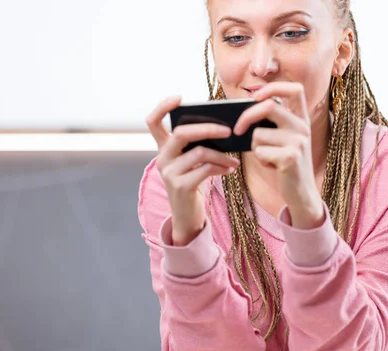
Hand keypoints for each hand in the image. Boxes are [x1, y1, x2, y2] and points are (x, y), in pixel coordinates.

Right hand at [146, 96, 239, 245]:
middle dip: (207, 129)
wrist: (187, 215)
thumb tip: (222, 127)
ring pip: (198, 153)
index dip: (162, 107)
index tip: (179, 97)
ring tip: (234, 159)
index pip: (153, 122)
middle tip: (228, 130)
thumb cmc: (193, 182)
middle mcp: (162, 158)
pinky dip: (221, 168)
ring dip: (221, 155)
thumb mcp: (191, 161)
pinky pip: (205, 170)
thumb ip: (198, 145)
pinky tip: (230, 169)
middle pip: (181, 133)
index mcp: (163, 148)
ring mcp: (169, 173)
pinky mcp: (180, 187)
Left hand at [234, 82, 324, 229]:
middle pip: (268, 106)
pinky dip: (260, 160)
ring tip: (269, 157)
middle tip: (237, 130)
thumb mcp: (281, 140)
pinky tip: (273, 166)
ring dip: (255, 148)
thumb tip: (241, 113)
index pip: (295, 89)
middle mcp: (303, 127)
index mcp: (301, 119)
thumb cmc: (284, 164)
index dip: (274, 87)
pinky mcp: (291, 157)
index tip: (255, 96)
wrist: (301, 193)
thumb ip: (270, 124)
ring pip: (259, 134)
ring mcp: (299, 141)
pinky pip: (259, 151)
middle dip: (246, 117)